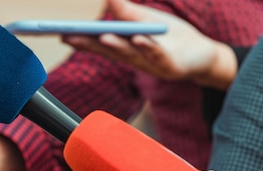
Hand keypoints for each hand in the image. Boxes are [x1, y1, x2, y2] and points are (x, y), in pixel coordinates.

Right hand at [63, 0, 236, 89]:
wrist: (202, 54)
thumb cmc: (171, 37)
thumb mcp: (146, 19)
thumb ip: (126, 12)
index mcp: (125, 47)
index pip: (98, 44)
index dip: (81, 40)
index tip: (61, 34)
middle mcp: (133, 58)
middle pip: (109, 50)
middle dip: (89, 44)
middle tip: (69, 37)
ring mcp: (151, 64)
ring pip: (131, 54)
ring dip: (117, 46)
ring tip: (104, 36)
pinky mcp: (170, 66)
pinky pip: (158, 55)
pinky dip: (148, 47)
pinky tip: (140, 37)